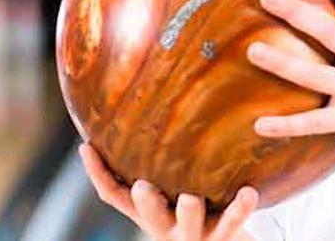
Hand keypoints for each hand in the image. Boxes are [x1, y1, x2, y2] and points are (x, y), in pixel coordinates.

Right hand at [78, 143, 258, 240]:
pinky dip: (240, 208)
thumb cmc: (193, 209)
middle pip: (147, 214)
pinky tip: (248, 191)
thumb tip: (144, 106)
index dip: (97, 173)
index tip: (86, 146)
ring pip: (189, 220)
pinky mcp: (222, 237)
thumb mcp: (168, 191)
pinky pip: (232, 222)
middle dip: (146, 201)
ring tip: (191, 199)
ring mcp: (193, 233)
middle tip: (144, 186)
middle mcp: (164, 225)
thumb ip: (156, 163)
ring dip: (189, 209)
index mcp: (145, 212)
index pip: (113, 195)